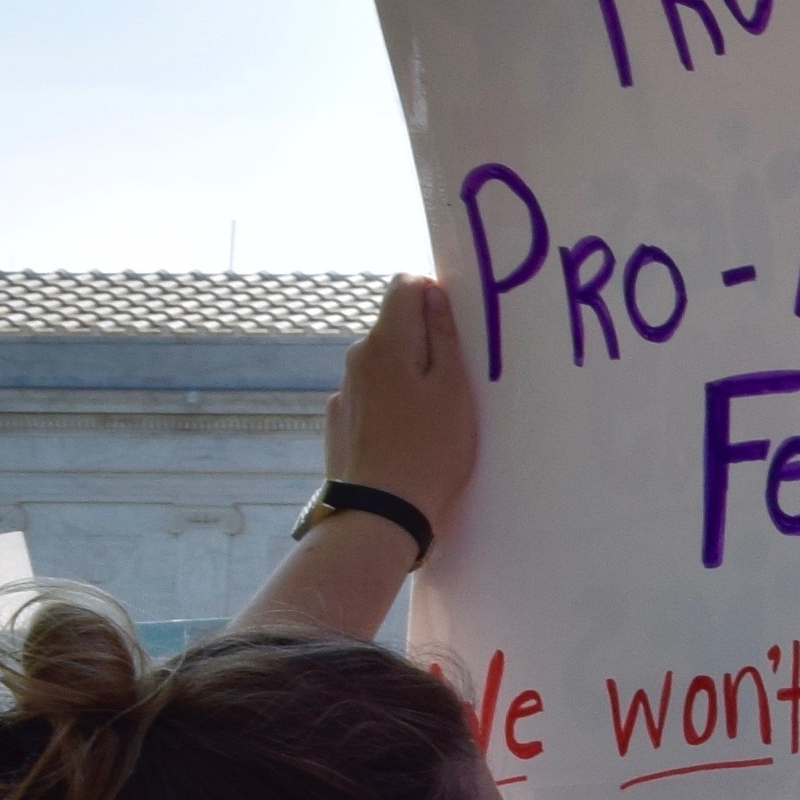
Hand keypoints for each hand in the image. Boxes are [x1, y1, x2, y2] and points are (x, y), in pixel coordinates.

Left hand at [322, 276, 479, 541]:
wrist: (381, 513)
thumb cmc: (430, 452)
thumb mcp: (454, 391)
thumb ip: (444, 337)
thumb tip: (433, 293)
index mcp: (385, 342)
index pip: (405, 286)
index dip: (435, 296)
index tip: (460, 328)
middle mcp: (356, 357)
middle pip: (395, 327)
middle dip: (426, 342)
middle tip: (460, 383)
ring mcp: (344, 390)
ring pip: (384, 364)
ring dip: (410, 376)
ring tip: (436, 419)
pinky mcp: (339, 419)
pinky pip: (372, 396)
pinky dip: (392, 404)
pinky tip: (409, 438)